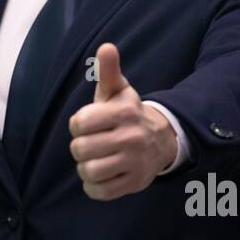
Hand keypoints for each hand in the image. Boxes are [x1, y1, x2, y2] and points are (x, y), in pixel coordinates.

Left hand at [68, 42, 175, 200]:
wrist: (161, 140)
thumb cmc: (127, 114)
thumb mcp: (118, 91)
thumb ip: (108, 71)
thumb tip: (106, 47)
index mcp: (123, 113)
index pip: (79, 123)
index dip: (78, 125)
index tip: (88, 124)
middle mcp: (130, 138)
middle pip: (80, 149)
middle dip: (80, 147)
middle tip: (90, 144)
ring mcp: (134, 163)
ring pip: (88, 172)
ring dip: (85, 168)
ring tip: (95, 159)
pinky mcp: (134, 183)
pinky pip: (100, 192)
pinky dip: (94, 186)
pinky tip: (101, 175)